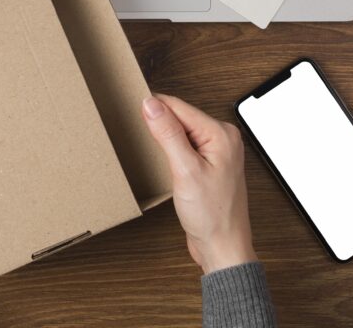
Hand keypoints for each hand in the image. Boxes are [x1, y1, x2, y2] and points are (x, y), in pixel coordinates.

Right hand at [142, 93, 257, 273]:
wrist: (222, 247)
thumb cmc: (212, 215)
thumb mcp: (185, 170)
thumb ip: (168, 134)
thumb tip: (150, 104)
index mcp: (221, 134)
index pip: (178, 106)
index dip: (152, 108)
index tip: (129, 109)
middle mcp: (222, 138)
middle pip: (179, 115)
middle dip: (157, 122)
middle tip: (137, 132)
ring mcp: (216, 151)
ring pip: (179, 129)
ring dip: (162, 135)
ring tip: (146, 144)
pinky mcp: (208, 163)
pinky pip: (183, 144)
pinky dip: (169, 148)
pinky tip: (160, 158)